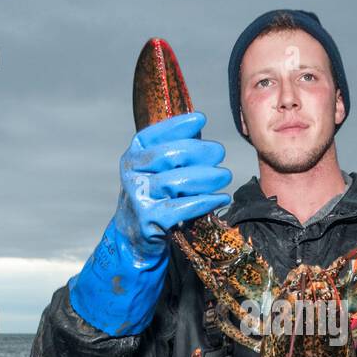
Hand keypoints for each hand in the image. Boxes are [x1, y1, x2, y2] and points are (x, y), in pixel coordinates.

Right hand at [115, 111, 231, 263]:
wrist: (134, 237)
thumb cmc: (154, 199)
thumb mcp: (156, 172)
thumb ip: (174, 153)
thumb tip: (201, 128)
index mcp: (133, 158)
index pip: (153, 136)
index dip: (178, 125)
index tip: (201, 119)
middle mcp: (133, 175)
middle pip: (170, 156)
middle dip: (199, 151)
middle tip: (219, 152)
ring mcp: (139, 198)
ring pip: (177, 181)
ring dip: (206, 177)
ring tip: (224, 176)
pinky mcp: (150, 220)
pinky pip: (183, 207)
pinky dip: (205, 201)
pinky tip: (221, 198)